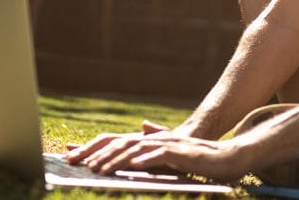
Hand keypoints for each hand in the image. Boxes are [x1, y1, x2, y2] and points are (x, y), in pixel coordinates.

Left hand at [66, 121, 250, 181]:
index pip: (115, 141)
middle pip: (120, 143)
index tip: (71, 156)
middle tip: (77, 164)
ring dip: (115, 159)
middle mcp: (154, 140)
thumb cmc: (198, 160)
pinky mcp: (181, 153)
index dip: (92, 147)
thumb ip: (150, 147)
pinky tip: (133, 166)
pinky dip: (146, 160)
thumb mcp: (168, 155)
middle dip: (97, 153)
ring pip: (136, 149)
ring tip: (99, 169)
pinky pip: (160, 156)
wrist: (228, 157)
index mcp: (148, 142)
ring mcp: (167, 145)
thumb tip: (140, 130)